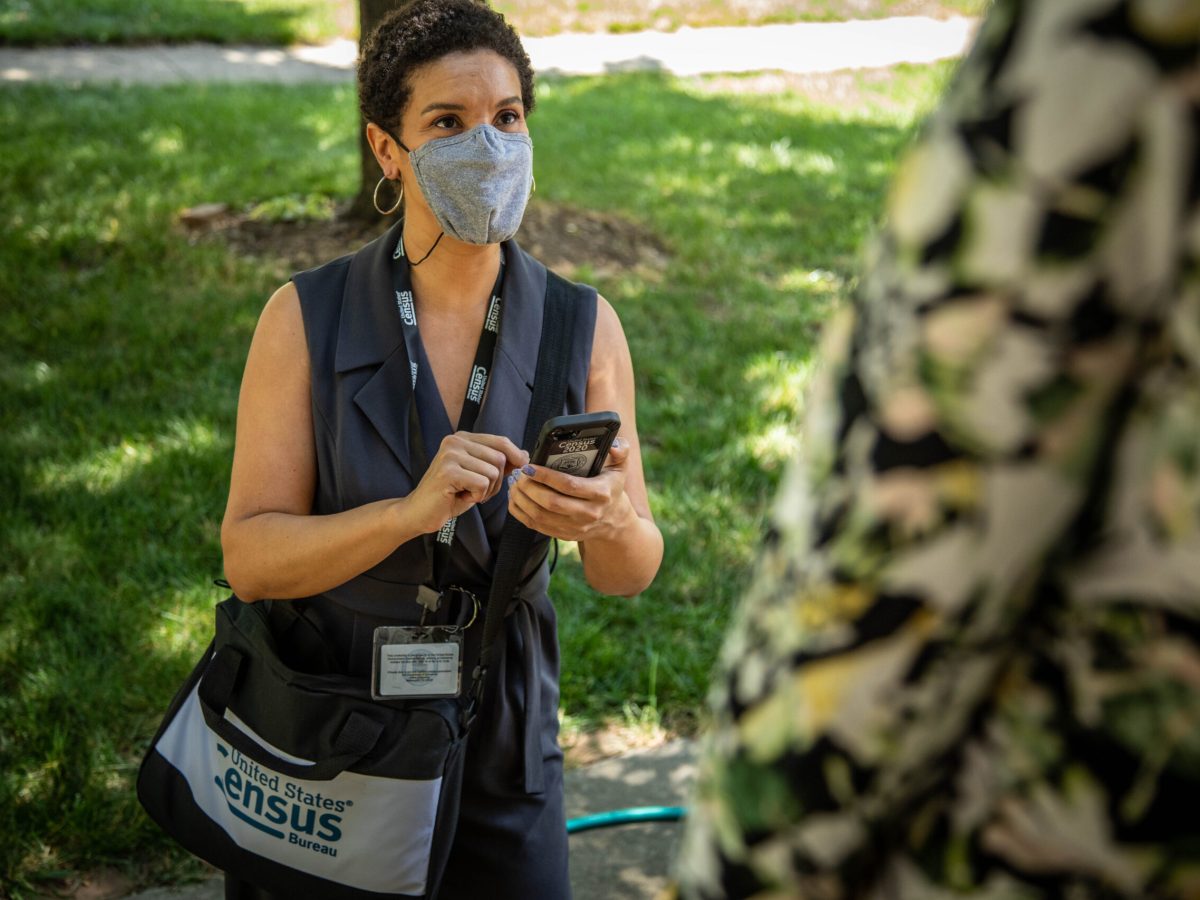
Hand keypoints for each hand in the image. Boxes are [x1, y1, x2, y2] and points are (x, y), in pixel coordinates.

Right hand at [408, 432, 527, 533]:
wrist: (419, 512)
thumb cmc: (450, 495)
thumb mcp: (478, 476)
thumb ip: (498, 464)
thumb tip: (524, 454)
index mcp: (463, 438)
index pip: (501, 441)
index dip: (515, 457)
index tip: (519, 469)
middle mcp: (455, 441)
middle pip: (500, 458)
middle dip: (496, 481)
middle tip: (479, 492)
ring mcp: (450, 455)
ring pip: (493, 472)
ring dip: (486, 491)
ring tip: (467, 494)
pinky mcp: (448, 471)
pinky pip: (482, 483)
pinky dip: (476, 496)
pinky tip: (460, 497)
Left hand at [506, 438, 633, 541]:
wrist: (614, 520)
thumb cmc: (611, 487)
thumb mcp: (620, 468)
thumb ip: (620, 451)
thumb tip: (612, 445)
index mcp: (601, 494)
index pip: (569, 485)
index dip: (546, 476)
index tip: (529, 466)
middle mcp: (588, 513)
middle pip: (551, 502)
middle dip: (530, 488)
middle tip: (518, 475)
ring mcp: (575, 527)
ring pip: (540, 516)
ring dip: (522, 500)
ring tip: (514, 484)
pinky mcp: (563, 535)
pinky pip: (536, 526)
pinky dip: (521, 512)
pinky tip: (515, 499)